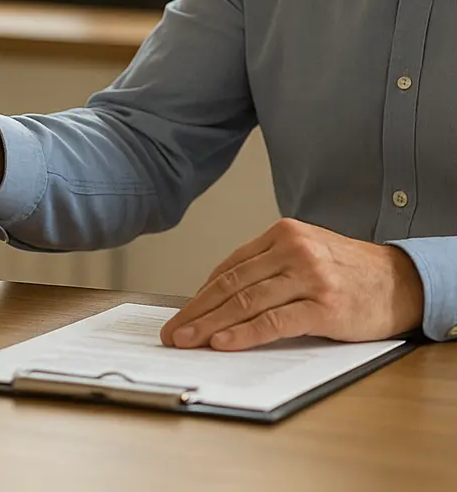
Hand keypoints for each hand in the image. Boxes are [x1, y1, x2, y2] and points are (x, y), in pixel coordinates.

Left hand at [159, 218, 423, 351]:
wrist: (401, 281)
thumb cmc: (347, 271)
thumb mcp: (305, 254)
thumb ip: (267, 267)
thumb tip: (220, 297)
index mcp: (282, 233)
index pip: (230, 266)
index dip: (201, 294)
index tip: (182, 313)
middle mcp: (293, 250)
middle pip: (232, 284)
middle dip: (197, 311)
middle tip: (173, 331)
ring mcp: (309, 277)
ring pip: (247, 302)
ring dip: (211, 325)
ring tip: (188, 340)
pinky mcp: (325, 306)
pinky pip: (274, 321)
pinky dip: (245, 333)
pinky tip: (224, 342)